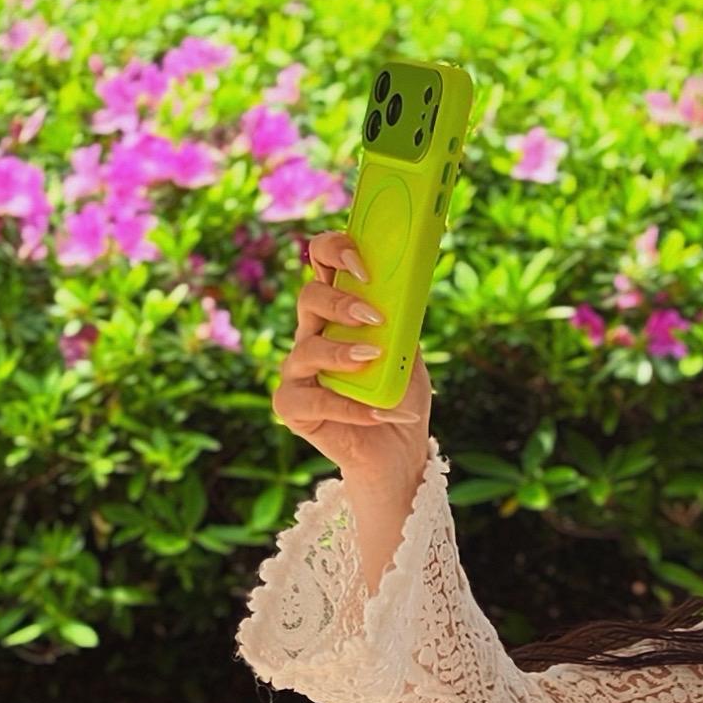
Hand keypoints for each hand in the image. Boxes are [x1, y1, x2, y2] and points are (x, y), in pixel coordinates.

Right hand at [271, 228, 431, 490]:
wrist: (398, 452)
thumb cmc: (398, 396)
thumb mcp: (407, 352)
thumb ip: (401, 320)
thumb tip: (408, 286)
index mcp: (336, 312)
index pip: (320, 263)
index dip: (334, 251)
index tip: (363, 264)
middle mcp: (311, 335)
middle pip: (308, 298)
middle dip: (340, 302)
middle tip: (374, 318)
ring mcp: (298, 372)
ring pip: (305, 349)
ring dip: (341, 352)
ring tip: (372, 359)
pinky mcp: (294, 409)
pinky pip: (311, 401)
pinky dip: (348, 407)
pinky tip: (378, 412)